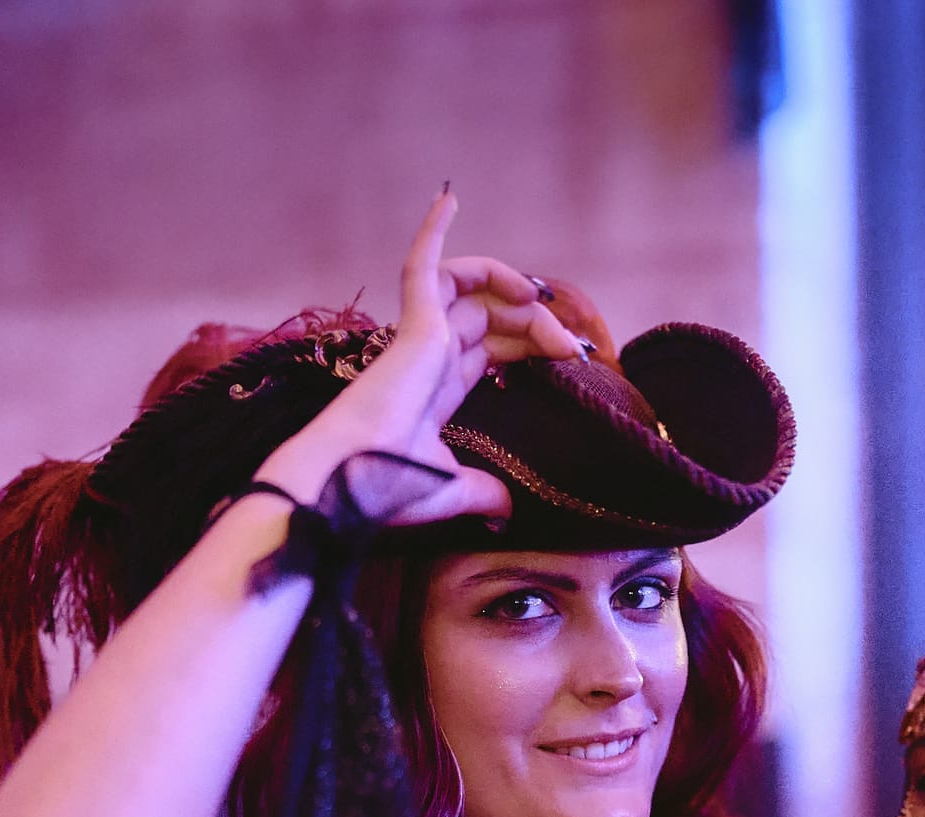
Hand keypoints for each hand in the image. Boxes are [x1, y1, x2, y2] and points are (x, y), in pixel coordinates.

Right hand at [264, 188, 583, 524]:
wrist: (351, 482)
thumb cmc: (387, 487)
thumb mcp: (450, 489)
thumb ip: (481, 493)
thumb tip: (507, 511)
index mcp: (435, 390)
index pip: (488, 351)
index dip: (529, 347)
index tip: (573, 363)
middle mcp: (427, 358)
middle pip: (490, 319)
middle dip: (538, 325)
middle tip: (574, 350)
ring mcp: (419, 338)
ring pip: (468, 288)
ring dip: (509, 284)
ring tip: (541, 300)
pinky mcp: (413, 326)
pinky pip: (422, 267)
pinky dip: (432, 232)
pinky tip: (448, 197)